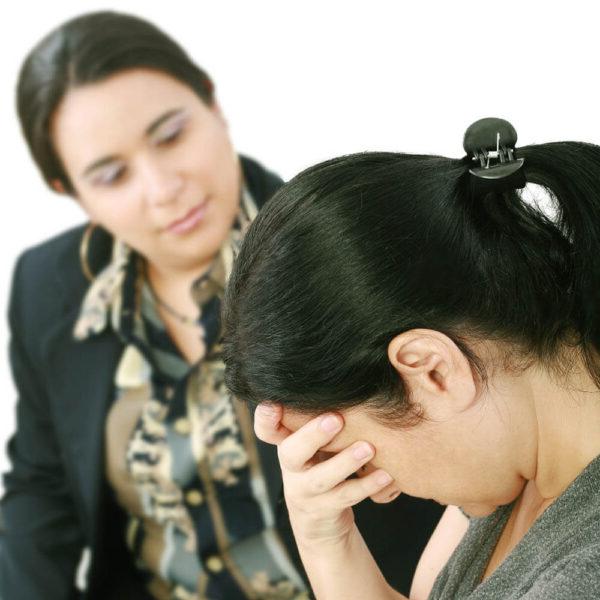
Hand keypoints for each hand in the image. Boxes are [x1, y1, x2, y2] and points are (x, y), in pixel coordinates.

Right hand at [254, 403, 393, 550]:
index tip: (273, 403)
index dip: (265, 418)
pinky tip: (386, 474)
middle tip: (336, 418)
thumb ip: (321, 417)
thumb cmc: (320, 464)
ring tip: (368, 448)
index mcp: (286, 443)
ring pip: (321, 478)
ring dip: (345, 462)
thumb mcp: (314, 442)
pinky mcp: (324, 510)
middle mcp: (291, 467)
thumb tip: (352, 381)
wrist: (319, 521)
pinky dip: (368, 485)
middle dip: (312, 435)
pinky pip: (347, 497)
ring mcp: (305, 491)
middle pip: (290, 452)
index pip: (266, 430)